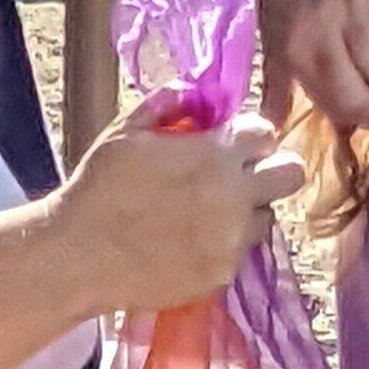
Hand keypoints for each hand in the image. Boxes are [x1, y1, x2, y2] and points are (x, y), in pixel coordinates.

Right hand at [53, 103, 302, 313]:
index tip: (228, 146)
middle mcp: (234, 196)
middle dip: (271, 170)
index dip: (247, 137)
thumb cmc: (97, 188)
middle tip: (241, 178)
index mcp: (215, 154)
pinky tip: (187, 244)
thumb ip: (167, 104)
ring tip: (208, 215)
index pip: (265, 133)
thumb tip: (194, 94)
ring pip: (266, 218)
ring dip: (246, 211)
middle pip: (291, 174)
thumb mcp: (125, 132)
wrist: (78, 256)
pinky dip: (221, 246)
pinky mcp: (221, 274)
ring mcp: (231, 239)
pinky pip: (238, 254)